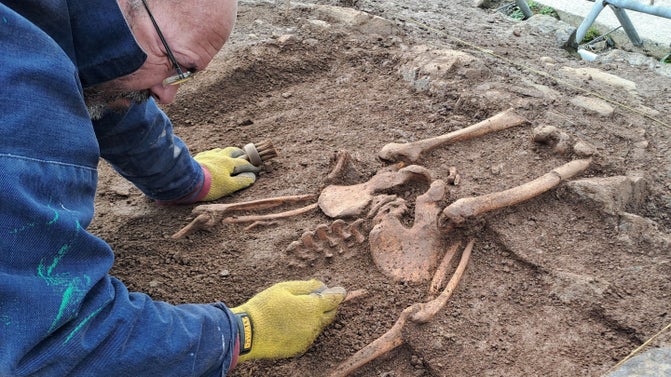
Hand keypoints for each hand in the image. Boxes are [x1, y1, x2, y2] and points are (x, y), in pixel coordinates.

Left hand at [193, 147, 259, 200]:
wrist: (187, 181)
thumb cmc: (210, 186)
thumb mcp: (228, 186)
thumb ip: (241, 181)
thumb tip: (252, 177)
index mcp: (229, 162)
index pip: (244, 163)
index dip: (252, 166)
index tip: (257, 169)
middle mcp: (220, 156)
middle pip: (234, 151)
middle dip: (241, 154)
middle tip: (245, 158)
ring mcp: (209, 155)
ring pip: (221, 150)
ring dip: (228, 153)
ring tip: (230, 157)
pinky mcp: (199, 157)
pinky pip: (210, 153)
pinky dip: (215, 154)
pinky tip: (213, 158)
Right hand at [231, 280, 345, 361]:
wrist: (248, 333)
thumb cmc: (265, 307)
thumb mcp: (284, 288)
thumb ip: (307, 286)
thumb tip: (322, 285)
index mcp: (312, 307)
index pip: (334, 300)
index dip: (338, 293)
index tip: (341, 291)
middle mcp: (314, 325)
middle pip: (330, 314)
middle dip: (328, 305)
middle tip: (318, 298)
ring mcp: (308, 338)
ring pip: (319, 325)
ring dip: (316, 317)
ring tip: (298, 311)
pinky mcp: (299, 348)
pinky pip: (309, 336)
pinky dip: (306, 328)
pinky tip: (291, 324)